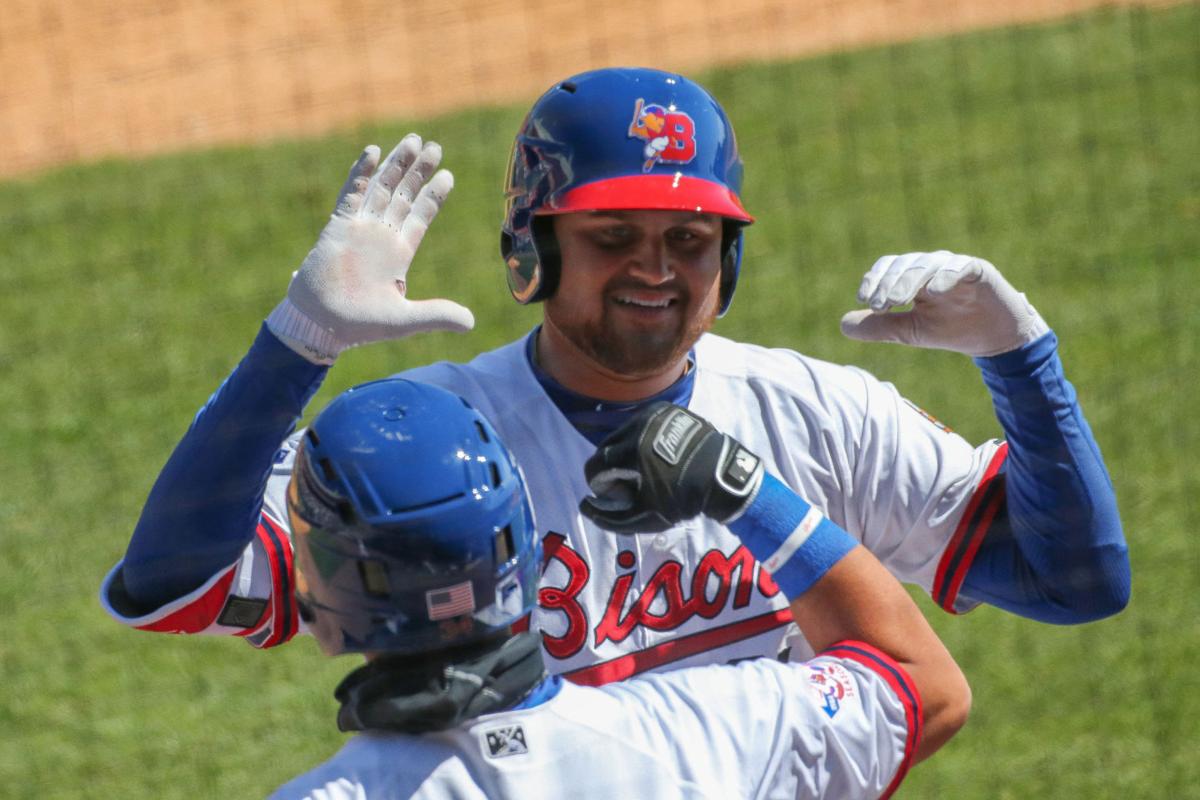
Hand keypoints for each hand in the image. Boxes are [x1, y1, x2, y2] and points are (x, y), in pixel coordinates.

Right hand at [267, 134, 474, 363]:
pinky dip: (362, 174)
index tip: (447, 175)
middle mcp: (381, 236)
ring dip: (396, 164)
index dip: (433, 195)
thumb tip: (471, 323)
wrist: (320, 324)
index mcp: (398, 253)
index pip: (419, 216)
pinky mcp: (338, 226)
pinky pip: (351, 194)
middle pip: (403, 195)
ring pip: (381, 188)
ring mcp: (359, 228)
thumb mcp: (405, 319)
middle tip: (433, 146)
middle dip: (418, 171)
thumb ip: (437, 315)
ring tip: (413, 140)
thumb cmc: (359, 324)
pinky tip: (373, 152)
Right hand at [579, 402, 763, 532]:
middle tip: (630, 485)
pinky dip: (642, 440)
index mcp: (631, 450)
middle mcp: (639, 425)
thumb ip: (609, 518)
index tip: (616, 496)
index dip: (599, 486)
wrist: (723, 477)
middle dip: (611, 469)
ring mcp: (654, 414)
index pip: (595, 466)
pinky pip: (643, 425)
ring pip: (623, 434)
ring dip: (625, 453)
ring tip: (643, 470)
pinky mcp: (667, 410)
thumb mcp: (645, 517)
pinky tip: (657, 456)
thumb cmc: (684, 500)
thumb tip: (586, 506)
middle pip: (607, 447)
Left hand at [839, 251, 1048, 356]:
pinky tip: (933, 292)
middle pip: (904, 265)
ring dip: (909, 281)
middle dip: (888, 284)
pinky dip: (945, 276)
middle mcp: (931, 266)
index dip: (874, 280)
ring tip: (897, 301)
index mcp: (913, 276)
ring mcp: (955, 266)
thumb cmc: (950, 329)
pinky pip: (959, 267)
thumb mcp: (910, 332)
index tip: (864, 301)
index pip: (888, 268)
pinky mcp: (979, 270)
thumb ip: (879, 326)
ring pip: (927, 264)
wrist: (993, 337)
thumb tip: (842, 325)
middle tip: (878, 305)